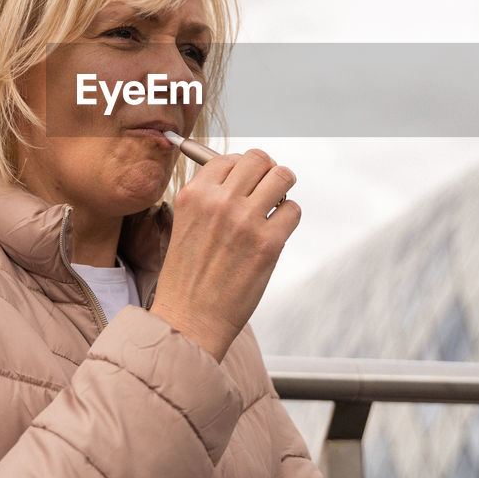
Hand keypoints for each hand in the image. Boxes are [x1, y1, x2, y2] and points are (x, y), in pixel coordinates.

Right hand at [150, 148, 299, 361]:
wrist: (190, 319)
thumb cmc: (189, 276)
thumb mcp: (185, 224)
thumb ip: (209, 197)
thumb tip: (242, 175)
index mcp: (194, 194)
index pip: (229, 158)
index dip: (242, 169)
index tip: (246, 183)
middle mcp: (219, 201)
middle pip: (259, 159)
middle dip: (267, 172)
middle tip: (266, 190)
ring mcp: (245, 221)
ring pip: (282, 176)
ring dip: (284, 188)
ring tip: (276, 204)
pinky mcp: (268, 243)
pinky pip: (293, 210)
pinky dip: (289, 217)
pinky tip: (276, 232)